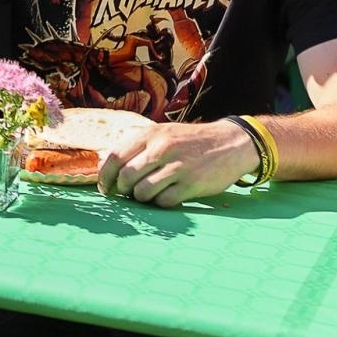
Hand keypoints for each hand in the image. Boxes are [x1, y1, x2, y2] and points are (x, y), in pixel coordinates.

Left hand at [98, 120, 258, 207]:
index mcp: (151, 134)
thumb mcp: (163, 134)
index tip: (105, 188)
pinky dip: (160, 203)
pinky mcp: (192, 184)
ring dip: (141, 198)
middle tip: (127, 194)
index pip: (116, 156)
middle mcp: (163, 148)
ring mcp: (178, 167)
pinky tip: (166, 196)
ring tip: (147, 195)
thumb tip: (105, 165)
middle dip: (123, 190)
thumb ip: (137, 146)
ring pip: (143, 191)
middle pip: (127, 176)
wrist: (231, 143)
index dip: (105, 176)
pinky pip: (164, 201)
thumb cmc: (190, 141)